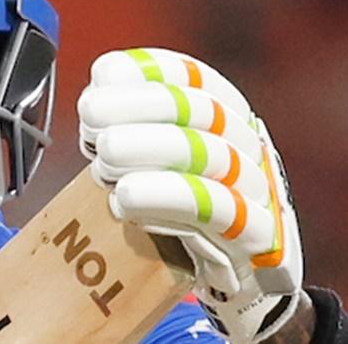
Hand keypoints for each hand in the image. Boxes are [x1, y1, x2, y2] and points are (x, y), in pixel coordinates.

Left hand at [78, 48, 304, 342]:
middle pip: (202, 111)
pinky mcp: (257, 237)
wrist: (245, 277)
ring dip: (151, 151)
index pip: (194, 78)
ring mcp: (256, 188)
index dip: (150, 70)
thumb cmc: (189, 208)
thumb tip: (98, 93)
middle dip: (140, 106)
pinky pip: (221, 214)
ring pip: (212, 157)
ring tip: (104, 159)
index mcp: (225, 115)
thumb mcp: (160, 159)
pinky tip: (125, 199)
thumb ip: (131, 124)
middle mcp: (245, 143)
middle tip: (90, 116)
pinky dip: (170, 200)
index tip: (103, 75)